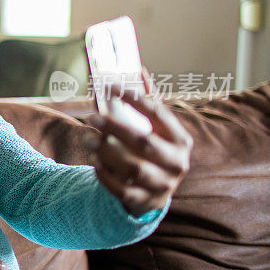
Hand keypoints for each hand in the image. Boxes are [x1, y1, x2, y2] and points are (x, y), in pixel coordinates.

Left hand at [87, 68, 193, 215]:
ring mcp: (162, 184)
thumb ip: (148, 103)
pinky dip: (105, 175)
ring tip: (88, 138)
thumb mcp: (156, 129)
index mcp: (181, 140)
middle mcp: (177, 163)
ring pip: (132, 167)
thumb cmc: (152, 150)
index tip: (109, 86)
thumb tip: (137, 69)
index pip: (159, 113)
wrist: (155, 192)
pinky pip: (121, 189)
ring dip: (106, 151)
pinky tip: (94, 161)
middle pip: (144, 142)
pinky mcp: (144, 201)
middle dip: (116, 128)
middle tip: (92, 117)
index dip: (134, 98)